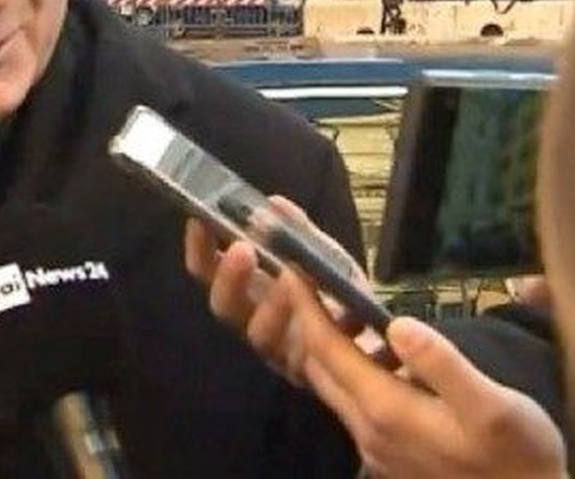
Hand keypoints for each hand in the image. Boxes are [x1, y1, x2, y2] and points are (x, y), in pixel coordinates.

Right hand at [183, 195, 380, 383]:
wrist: (375, 337)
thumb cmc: (337, 293)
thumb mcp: (320, 253)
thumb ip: (297, 231)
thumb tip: (273, 203)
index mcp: (246, 289)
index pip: (208, 270)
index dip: (199, 247)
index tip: (199, 220)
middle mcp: (253, 320)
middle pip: (225, 306)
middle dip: (229, 277)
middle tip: (242, 249)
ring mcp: (278, 350)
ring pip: (259, 334)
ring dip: (271, 305)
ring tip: (287, 278)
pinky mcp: (306, 371)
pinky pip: (301, 354)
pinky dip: (313, 328)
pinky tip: (326, 308)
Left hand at [289, 283, 565, 478]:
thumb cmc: (518, 457)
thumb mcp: (493, 406)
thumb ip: (444, 365)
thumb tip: (399, 324)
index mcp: (386, 409)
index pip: (326, 348)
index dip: (307, 305)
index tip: (293, 266)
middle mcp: (369, 431)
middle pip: (319, 367)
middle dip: (309, 321)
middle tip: (314, 280)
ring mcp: (376, 448)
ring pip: (335, 388)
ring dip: (332, 348)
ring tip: (350, 311)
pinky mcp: (389, 458)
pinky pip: (354, 406)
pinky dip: (353, 372)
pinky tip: (383, 357)